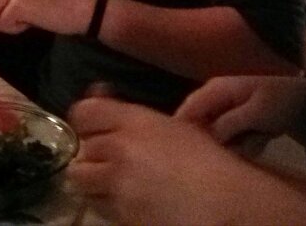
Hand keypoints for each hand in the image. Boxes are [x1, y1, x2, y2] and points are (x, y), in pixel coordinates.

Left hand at [67, 97, 262, 224]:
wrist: (226, 204)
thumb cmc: (210, 162)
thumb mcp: (177, 128)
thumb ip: (134, 116)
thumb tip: (99, 92)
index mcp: (137, 122)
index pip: (84, 113)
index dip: (84, 121)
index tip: (92, 128)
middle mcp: (120, 150)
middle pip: (80, 151)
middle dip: (91, 157)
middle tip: (107, 162)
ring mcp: (118, 186)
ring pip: (81, 182)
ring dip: (93, 182)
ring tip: (113, 185)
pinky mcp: (121, 215)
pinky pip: (99, 207)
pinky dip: (108, 204)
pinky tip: (129, 202)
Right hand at [175, 75, 305, 145]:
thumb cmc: (282, 100)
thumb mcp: (256, 112)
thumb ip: (228, 124)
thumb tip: (209, 138)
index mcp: (215, 89)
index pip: (186, 112)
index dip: (183, 134)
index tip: (191, 154)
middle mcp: (216, 99)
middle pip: (201, 130)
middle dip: (220, 143)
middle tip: (242, 143)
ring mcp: (227, 112)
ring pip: (218, 140)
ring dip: (238, 145)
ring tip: (260, 136)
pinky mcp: (239, 124)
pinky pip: (233, 142)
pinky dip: (248, 144)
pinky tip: (265, 137)